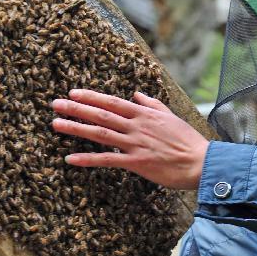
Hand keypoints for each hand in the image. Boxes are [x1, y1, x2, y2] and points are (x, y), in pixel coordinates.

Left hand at [51, 89, 208, 189]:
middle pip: (101, 114)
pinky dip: (88, 159)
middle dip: (76, 108)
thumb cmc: (188, 141)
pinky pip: (108, 160)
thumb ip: (152, 104)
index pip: (112, 102)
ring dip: (76, 128)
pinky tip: (70, 159)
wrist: (201, 162)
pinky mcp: (137, 163)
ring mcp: (135, 144)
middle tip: (55, 104)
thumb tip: (137, 94)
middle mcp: (137, 126)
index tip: (74, 92)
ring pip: (100, 133)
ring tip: (56, 124)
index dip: (92, 96)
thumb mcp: (171, 116)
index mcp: (145, 114)